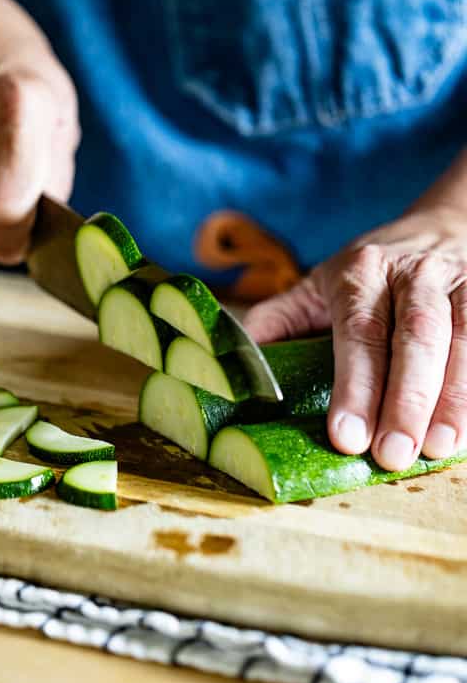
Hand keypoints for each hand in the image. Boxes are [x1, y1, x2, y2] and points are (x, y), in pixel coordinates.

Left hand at [244, 205, 466, 470]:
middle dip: (406, 400)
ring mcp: (463, 282)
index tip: (346, 437)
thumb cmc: (367, 273)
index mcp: (360, 273)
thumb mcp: (315, 286)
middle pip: (416, 337)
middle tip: (392, 455)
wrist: (440, 227)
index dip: (355, 386)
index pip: (358, 332)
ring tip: (440, 449)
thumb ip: (278, 322)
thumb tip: (237, 369)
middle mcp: (414, 274)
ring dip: (456, 398)